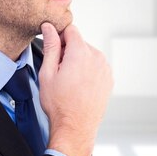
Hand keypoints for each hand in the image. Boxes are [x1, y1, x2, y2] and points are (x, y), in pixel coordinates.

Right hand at [38, 22, 112, 155]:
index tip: (54, 50)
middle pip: (80, 43)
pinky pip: (96, 66)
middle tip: (59, 71)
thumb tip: (49, 28)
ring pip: (88, 54)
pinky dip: (87, 71)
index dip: (59, 37)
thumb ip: (51, 46)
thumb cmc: (60, 104)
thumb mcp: (47, 73)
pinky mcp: (109, 79)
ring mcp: (105, 69)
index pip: (71, 30)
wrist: (75, 127)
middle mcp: (97, 58)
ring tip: (69, 82)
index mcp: (81, 53)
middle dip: (68, 51)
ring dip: (78, 61)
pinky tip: (79, 86)